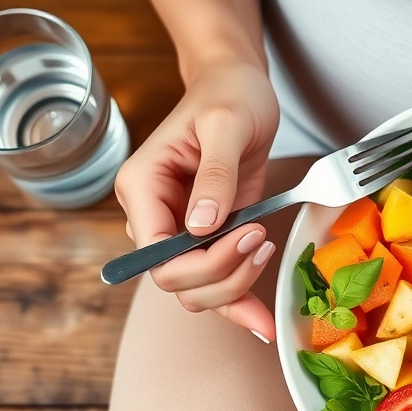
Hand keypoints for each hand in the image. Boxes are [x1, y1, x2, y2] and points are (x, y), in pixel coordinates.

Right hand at [114, 61, 279, 340]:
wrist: (238, 87)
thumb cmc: (229, 96)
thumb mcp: (226, 124)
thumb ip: (215, 174)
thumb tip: (201, 226)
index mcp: (142, 188)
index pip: (156, 254)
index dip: (205, 260)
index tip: (250, 234)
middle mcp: (152, 217)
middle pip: (176, 281)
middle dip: (225, 275)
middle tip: (264, 240)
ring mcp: (179, 232)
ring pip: (196, 292)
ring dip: (237, 287)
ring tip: (269, 248)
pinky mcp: (210, 238)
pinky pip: (217, 283)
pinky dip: (240, 305)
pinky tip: (265, 323)